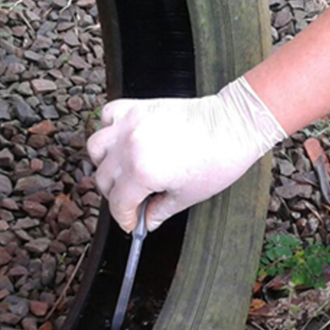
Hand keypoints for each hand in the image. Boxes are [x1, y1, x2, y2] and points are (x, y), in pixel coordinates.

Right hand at [86, 77, 285, 232]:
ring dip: (105, 163)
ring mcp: (130, 124)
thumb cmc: (218, 159)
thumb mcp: (186, 196)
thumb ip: (158, 211)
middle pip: (104, 178)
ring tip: (122, 171)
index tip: (131, 222)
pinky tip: (122, 141)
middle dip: (116, 195)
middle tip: (132, 201)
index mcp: (142, 172)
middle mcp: (130, 146)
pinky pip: (107, 116)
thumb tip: (145, 222)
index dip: (125, 218)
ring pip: (96, 148)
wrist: (233, 125)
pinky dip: (109, 129)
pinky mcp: (137, 107)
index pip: (118, 203)